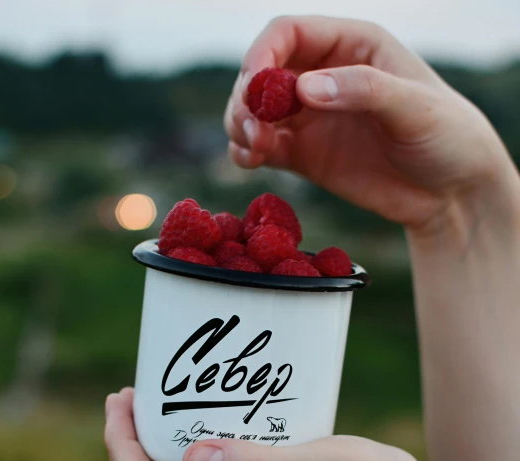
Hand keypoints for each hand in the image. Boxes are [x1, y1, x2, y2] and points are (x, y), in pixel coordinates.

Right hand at [225, 16, 514, 229]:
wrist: (451, 193)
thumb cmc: (446, 136)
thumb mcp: (413, 106)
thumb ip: (362, 91)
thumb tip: (305, 88)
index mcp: (352, 46)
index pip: (288, 34)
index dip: (262, 54)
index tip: (254, 85)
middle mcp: (324, 76)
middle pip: (261, 72)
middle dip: (247, 96)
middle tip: (251, 127)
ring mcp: (311, 118)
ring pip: (255, 111)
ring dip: (241, 124)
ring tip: (252, 146)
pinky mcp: (305, 156)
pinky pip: (263, 147)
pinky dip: (247, 152)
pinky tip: (249, 160)